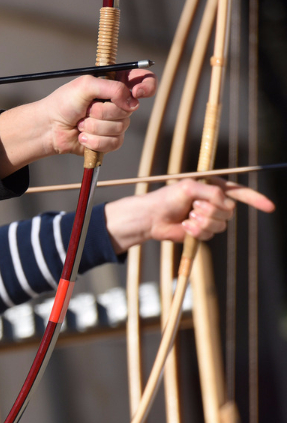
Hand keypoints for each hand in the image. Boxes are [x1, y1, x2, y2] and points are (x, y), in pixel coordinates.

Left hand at [0, 70, 156, 176]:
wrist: (49, 128)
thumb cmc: (63, 103)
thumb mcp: (85, 86)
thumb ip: (111, 87)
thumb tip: (131, 100)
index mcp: (116, 84)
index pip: (144, 81)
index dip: (147, 86)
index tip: (136, 92)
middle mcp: (119, 103)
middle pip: (130, 108)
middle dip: (103, 111)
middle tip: (86, 110)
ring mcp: (115, 123)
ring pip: (120, 127)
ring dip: (94, 126)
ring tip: (80, 123)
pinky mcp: (110, 141)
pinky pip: (113, 142)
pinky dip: (94, 141)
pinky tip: (82, 137)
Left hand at [104, 178, 275, 252]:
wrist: (151, 217)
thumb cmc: (167, 198)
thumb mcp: (189, 188)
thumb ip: (210, 192)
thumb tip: (224, 203)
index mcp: (214, 188)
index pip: (240, 193)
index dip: (256, 200)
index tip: (270, 207)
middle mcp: (214, 203)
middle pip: (229, 211)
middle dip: (211, 210)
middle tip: (192, 207)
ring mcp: (209, 219)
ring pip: (220, 225)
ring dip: (202, 222)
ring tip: (187, 217)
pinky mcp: (201, 232)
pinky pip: (209, 234)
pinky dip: (196, 231)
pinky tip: (184, 227)